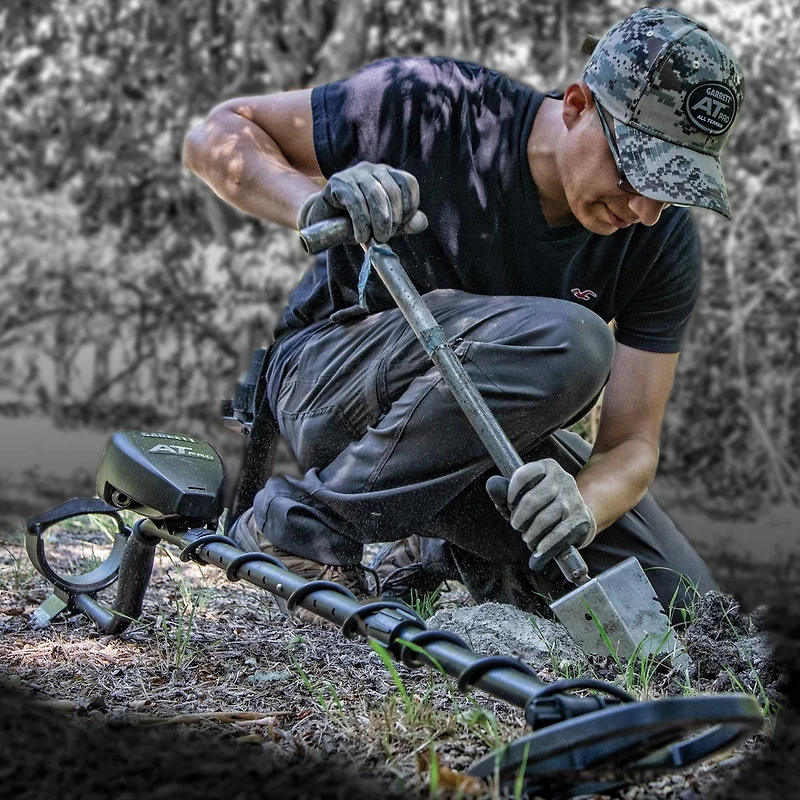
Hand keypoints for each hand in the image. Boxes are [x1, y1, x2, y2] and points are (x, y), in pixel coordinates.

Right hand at [296, 162, 427, 242]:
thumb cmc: (356, 223)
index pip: (408, 183)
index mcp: (387, 175)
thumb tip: (421, 223)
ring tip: (374, 239)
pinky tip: (360, 236)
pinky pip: (355, 201)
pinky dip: (361, 223)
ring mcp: (354, 174)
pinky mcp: (337, 183)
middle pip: (392, 191)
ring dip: (378, 222)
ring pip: (375, 195)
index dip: (409, 206)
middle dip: (392, 219)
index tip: (401, 226)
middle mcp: (372, 169)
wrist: (324, 222)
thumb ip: (404, 223)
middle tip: (385, 237)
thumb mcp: (383, 225)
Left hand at [486, 459, 596, 565]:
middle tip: (516, 526)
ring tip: (527, 538)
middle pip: (533, 499)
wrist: (578, 517)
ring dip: (531, 532)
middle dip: (520, 517)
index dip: (511, 493)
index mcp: (546, 467)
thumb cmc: (543, 506)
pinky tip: (538, 550)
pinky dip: (545, 544)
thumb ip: (503, 492)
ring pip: (545, 518)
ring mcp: (573, 498)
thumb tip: (491, 484)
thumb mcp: (523, 496)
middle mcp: (562, 478)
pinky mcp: (581, 517)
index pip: (523, 475)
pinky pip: (559, 532)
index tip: (509, 506)